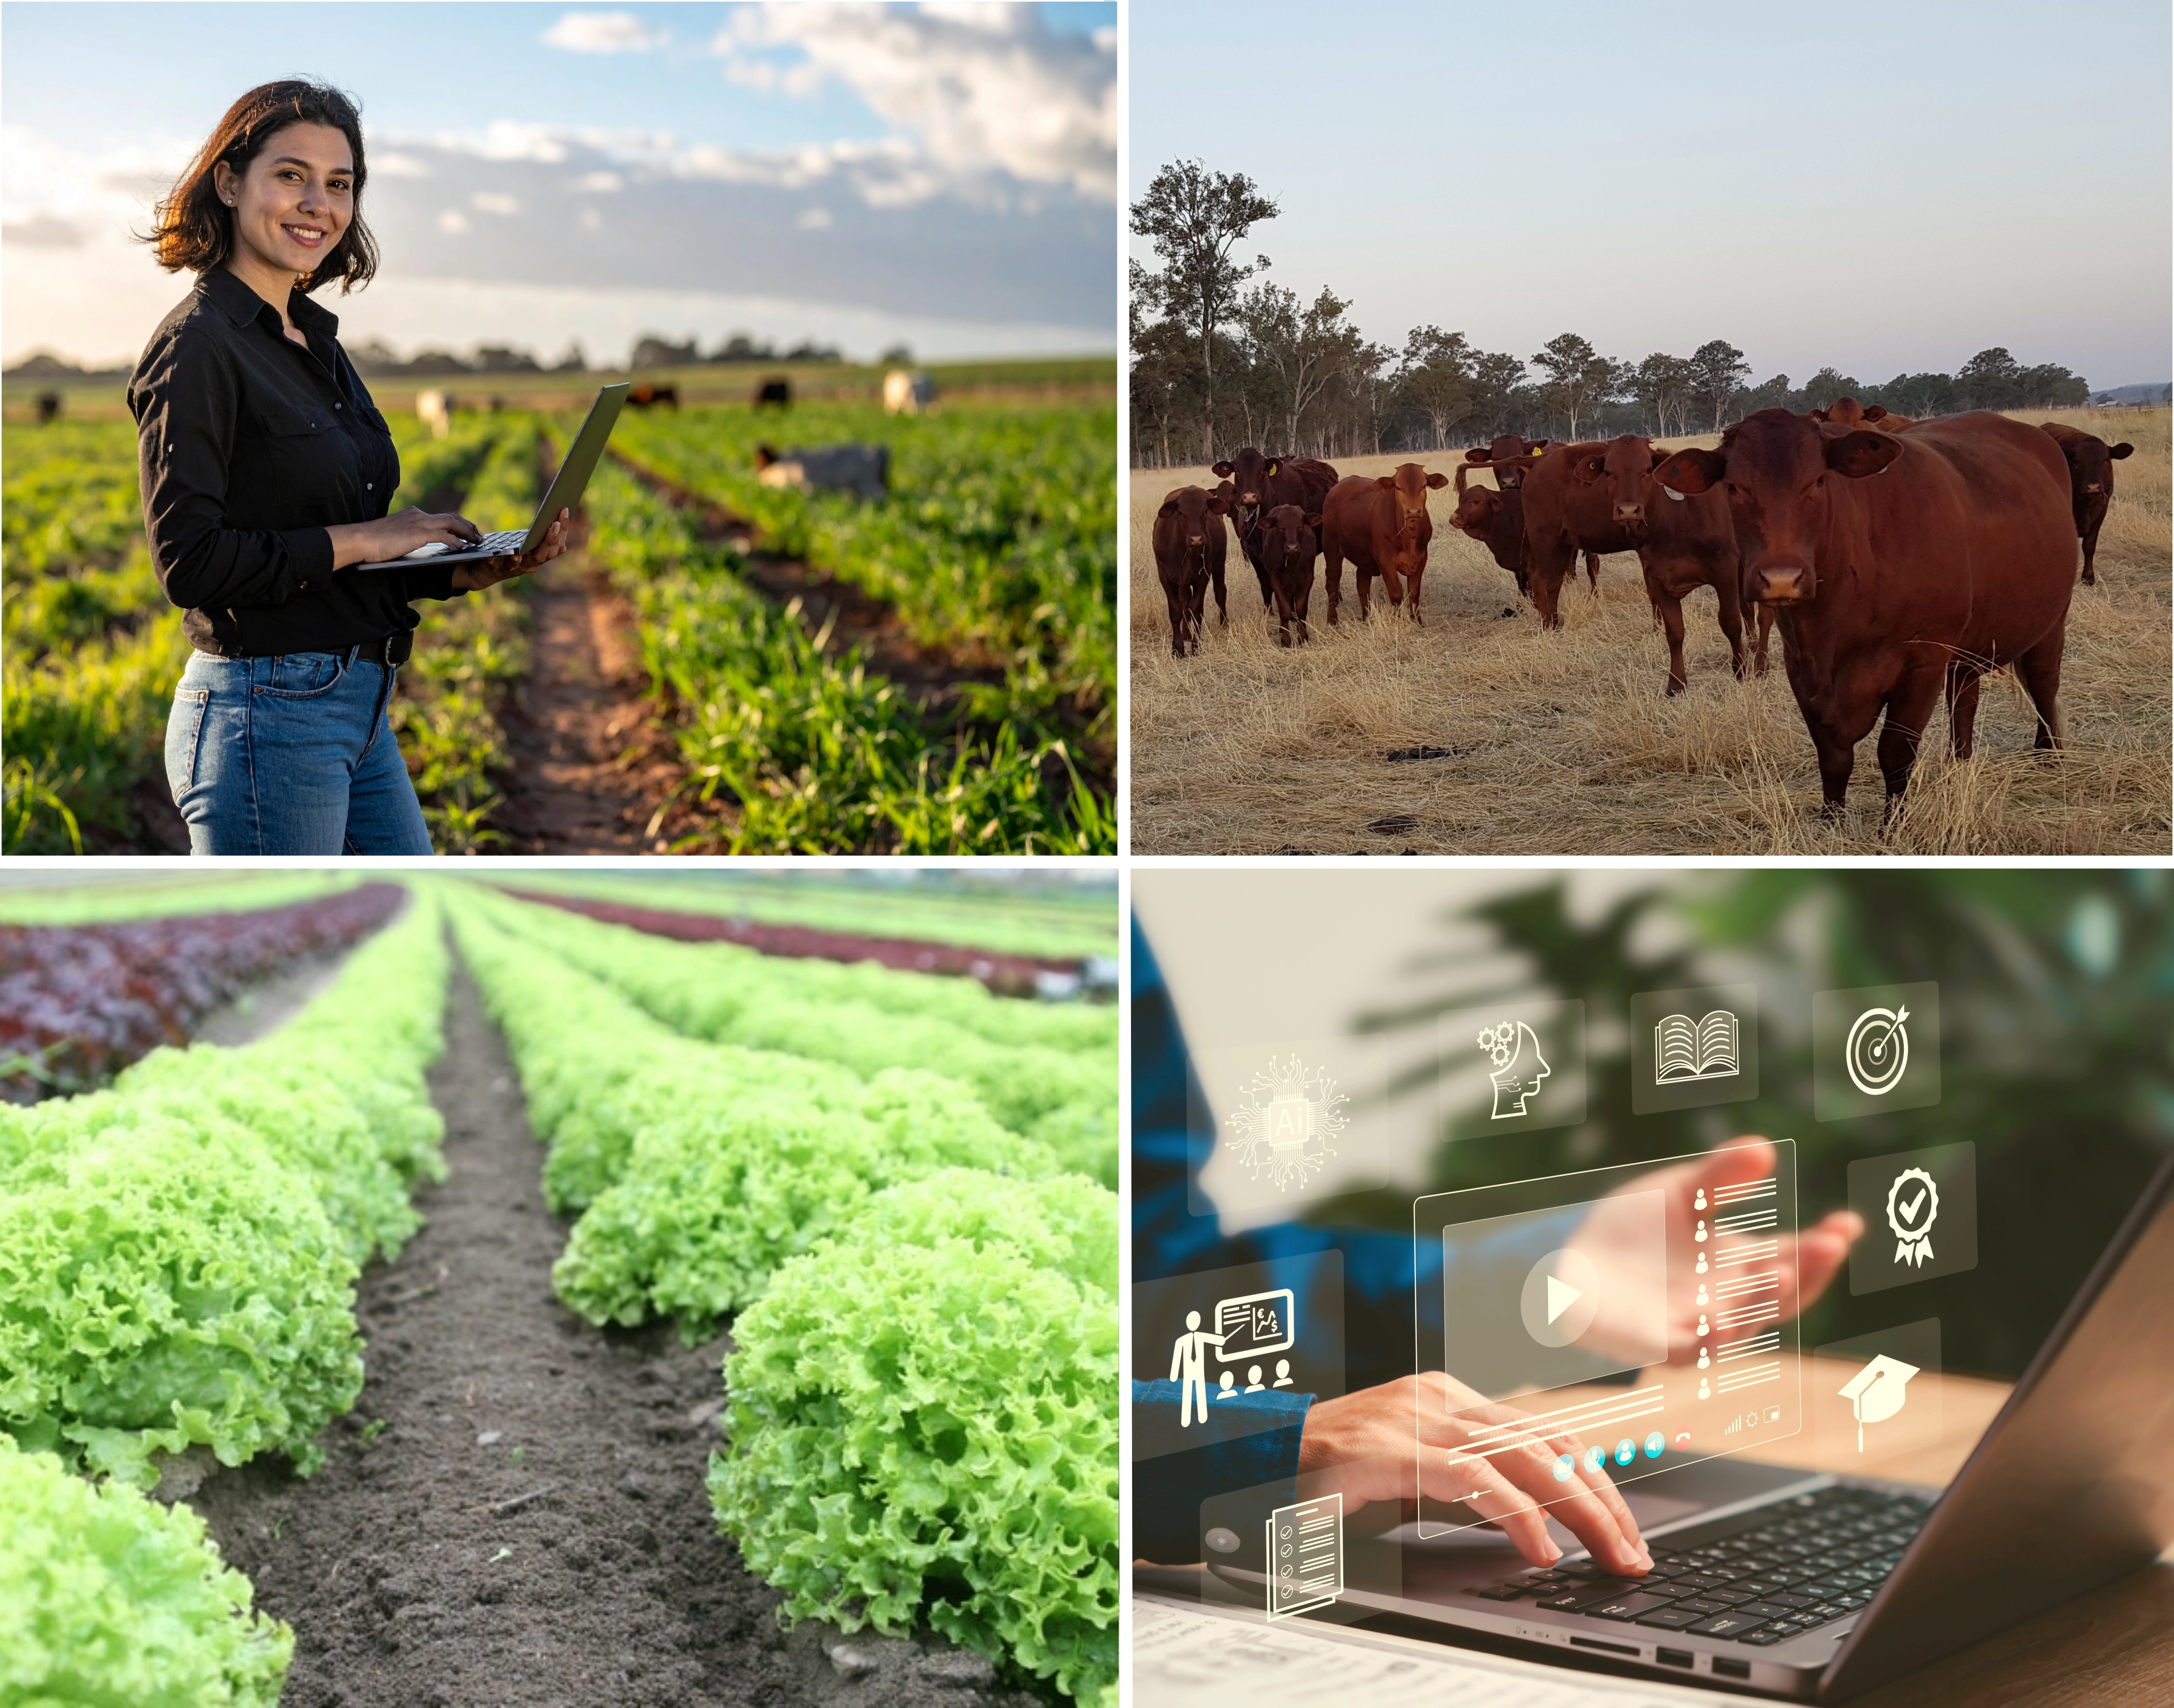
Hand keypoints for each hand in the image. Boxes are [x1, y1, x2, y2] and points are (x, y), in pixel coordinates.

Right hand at [327, 506, 479, 570]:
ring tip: (478, 541)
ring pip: (452, 523)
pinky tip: (462, 548)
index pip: (441, 517)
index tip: (468, 532)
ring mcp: (418, 522)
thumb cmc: (373, 542)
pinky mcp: (418, 534)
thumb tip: (414, 543)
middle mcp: (418, 515)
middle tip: (480, 536)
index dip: (458, 524)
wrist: (359, 540)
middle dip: (469, 526)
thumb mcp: (394, 535)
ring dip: (468, 532)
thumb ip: (408, 536)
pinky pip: (444, 536)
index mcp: (413, 514)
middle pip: (451, 517)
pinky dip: (456, 541)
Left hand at [451, 509, 571, 589]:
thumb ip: (533, 534)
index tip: (564, 510)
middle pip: (548, 552)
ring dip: (539, 548)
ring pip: (533, 560)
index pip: (557, 543)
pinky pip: (507, 565)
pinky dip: (512, 560)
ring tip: (541, 534)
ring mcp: (518, 568)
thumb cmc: (504, 552)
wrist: (481, 570)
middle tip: (556, 523)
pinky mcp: (500, 570)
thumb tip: (548, 514)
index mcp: (539, 556)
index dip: (563, 529)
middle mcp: (532, 564)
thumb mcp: (520, 541)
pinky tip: (514, 553)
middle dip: (553, 537)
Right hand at [1297, 1371, 1650, 1575]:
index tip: (1626, 1532)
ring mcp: (1413, 1417)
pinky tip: (1539, 1546)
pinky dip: (1517, 1513)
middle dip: (1604, 1501)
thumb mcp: (1415, 1483)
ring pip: (1526, 1455)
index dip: (1597, 1481)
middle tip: (1635, 1554)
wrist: (1249, 1461)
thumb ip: (1470, 1490)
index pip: (1547, 1433)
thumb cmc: (1331, 1480)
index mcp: (1448, 1401)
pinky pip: (1472, 1477)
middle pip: (1550, 1442)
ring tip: (1608, 1553)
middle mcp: (1438, 1399)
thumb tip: (1539, 1524)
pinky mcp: (1388, 1448)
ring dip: (1580, 1509)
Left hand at [1567, 1137, 1862, 1363]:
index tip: (1849, 1223)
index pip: (1794, 1256)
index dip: (1824, 1244)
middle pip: (1781, 1291)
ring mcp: (1698, 1326)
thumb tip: (1763, 1146)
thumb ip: (1718, 1175)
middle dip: (1808, 1268)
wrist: (1572, 1261)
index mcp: (1741, 1261)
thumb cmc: (1635, 1229)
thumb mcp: (1679, 1192)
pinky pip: (1690, 1351)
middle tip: (1829, 1242)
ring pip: (1743, 1322)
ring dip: (1761, 1299)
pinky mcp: (1658, 1344)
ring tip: (1780, 1271)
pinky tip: (1719, 1323)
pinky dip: (1707, 1341)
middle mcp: (1730, 1298)